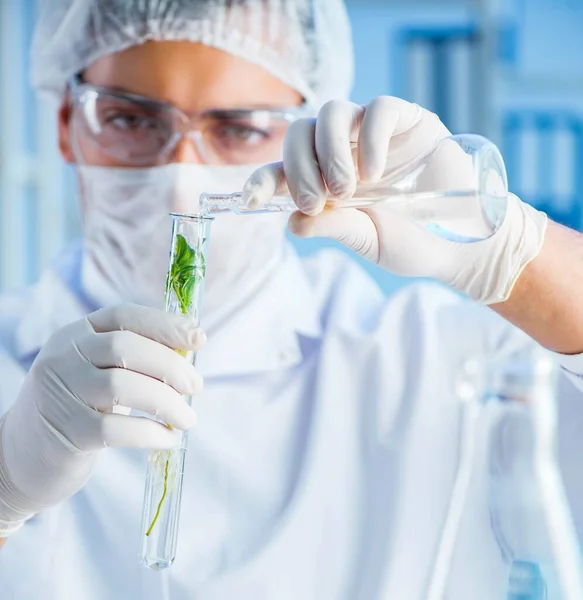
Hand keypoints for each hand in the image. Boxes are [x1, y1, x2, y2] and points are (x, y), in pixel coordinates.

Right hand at [0, 304, 204, 535]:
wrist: (21, 455)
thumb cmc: (77, 405)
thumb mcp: (97, 370)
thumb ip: (134, 356)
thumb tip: (190, 349)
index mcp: (76, 333)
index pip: (124, 316)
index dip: (165, 324)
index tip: (199, 337)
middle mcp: (64, 356)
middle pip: (126, 347)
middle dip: (171, 365)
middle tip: (197, 386)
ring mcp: (61, 392)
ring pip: (123, 386)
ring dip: (167, 402)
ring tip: (188, 419)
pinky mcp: (67, 432)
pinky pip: (117, 428)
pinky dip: (150, 433)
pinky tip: (168, 439)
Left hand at [243, 97, 546, 303]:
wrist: (461, 242)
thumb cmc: (412, 242)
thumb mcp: (365, 240)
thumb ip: (332, 227)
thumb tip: (292, 222)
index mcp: (326, 183)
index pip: (283, 170)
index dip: (262, 179)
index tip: (249, 198)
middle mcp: (343, 153)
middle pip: (300, 132)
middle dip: (299, 166)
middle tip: (316, 200)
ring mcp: (373, 135)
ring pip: (333, 112)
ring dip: (329, 151)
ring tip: (347, 190)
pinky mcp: (408, 121)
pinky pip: (379, 109)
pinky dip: (369, 137)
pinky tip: (375, 172)